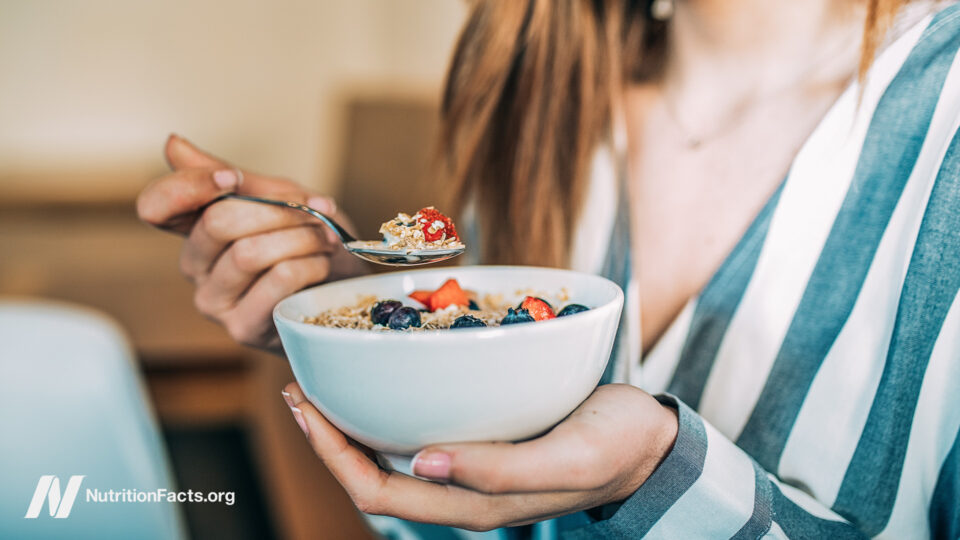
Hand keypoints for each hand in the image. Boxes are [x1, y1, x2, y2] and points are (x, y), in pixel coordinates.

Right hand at [137, 134, 367, 350]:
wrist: (344, 288)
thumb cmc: (308, 241)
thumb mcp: (276, 197)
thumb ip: (230, 174)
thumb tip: (172, 143)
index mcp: (195, 229)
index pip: (155, 206)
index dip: (189, 186)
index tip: (233, 179)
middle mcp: (195, 267)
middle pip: (217, 222)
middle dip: (277, 210)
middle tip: (314, 211)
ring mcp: (214, 301)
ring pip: (249, 252)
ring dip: (301, 237)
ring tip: (324, 238)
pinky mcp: (242, 328)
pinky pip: (277, 280)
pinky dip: (309, 264)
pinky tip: (322, 264)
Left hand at [281, 383, 678, 530]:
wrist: (650, 441)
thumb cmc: (616, 446)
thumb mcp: (570, 458)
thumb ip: (500, 470)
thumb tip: (422, 462)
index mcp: (474, 504)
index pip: (379, 492)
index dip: (333, 455)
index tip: (305, 406)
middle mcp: (461, 489)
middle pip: (372, 476)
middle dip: (328, 437)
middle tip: (299, 387)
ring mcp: (470, 467)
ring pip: (391, 456)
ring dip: (351, 425)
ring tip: (325, 382)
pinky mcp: (483, 441)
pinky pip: (420, 432)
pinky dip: (390, 407)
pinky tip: (385, 377)